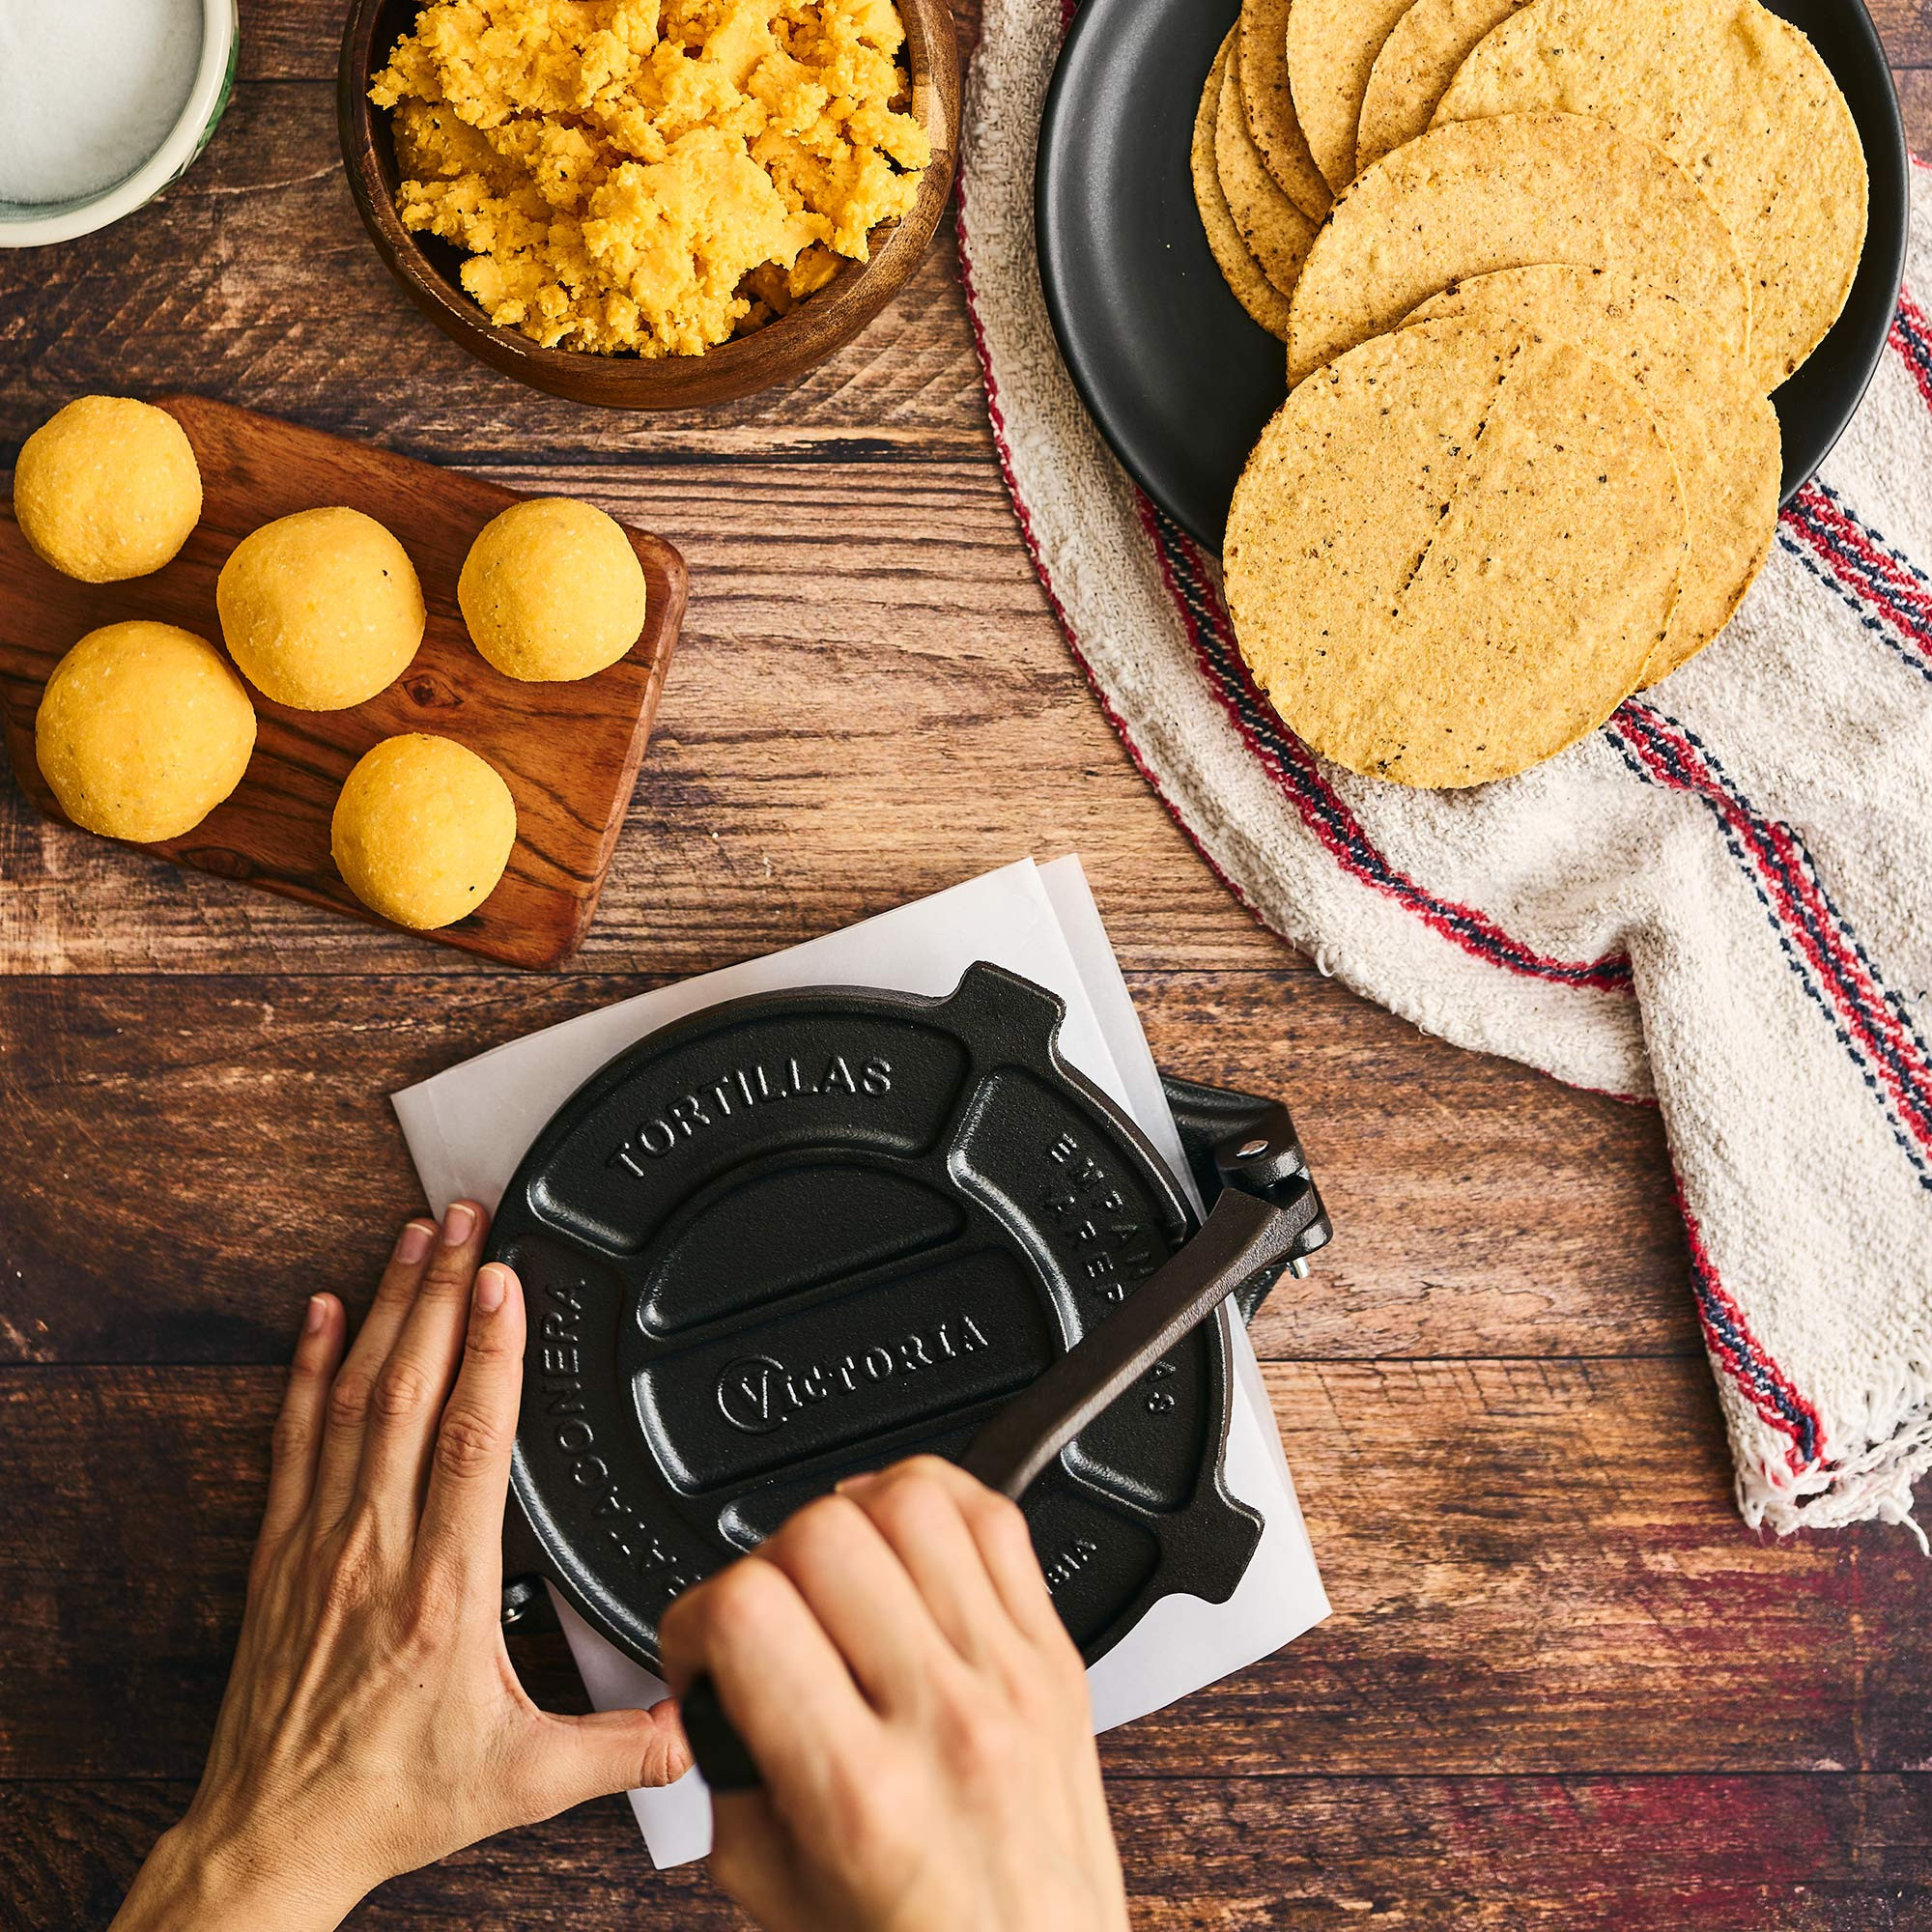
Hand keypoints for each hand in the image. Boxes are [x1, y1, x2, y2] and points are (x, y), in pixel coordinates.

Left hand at [112, 1204, 689, 1931]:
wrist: (274, 1834)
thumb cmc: (389, 1800)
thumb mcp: (522, 1781)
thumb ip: (618, 1747)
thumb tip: (698, 1725)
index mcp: (444, 1591)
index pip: (469, 1441)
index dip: (490, 1352)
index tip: (505, 1280)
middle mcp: (377, 1549)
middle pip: (410, 1390)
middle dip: (442, 1292)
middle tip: (468, 1218)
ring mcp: (321, 1542)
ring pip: (354, 1398)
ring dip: (387, 1309)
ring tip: (414, 1237)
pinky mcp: (281, 1551)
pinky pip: (294, 1438)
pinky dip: (308, 1367)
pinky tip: (325, 1312)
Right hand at [660, 1456, 1130, 1931]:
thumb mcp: (774, 1888)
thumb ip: (727, 1764)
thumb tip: (716, 1668)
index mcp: (862, 1793)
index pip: (748, 1613)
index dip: (695, 1617)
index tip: (702, 1649)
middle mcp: (946, 1718)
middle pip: (822, 1533)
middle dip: (766, 1563)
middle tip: (770, 1619)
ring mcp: (1012, 1674)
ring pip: (913, 1497)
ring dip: (850, 1519)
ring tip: (838, 1576)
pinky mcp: (1058, 1653)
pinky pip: (996, 1518)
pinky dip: (936, 1505)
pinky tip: (906, 1549)